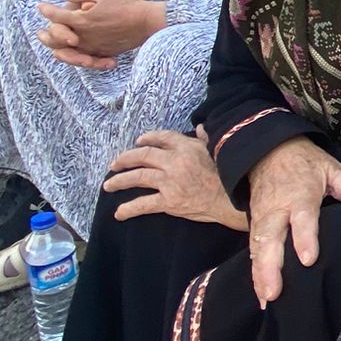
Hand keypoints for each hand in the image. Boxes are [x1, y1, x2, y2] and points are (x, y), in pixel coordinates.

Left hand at [35, 0, 165, 66]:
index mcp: (83, 20)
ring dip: (57, 48)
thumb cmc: (125, 4)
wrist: (146, 21)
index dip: (47, 10)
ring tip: (52, 46)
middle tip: (39, 32)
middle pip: (57, 39)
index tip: (40, 6)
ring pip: (68, 52)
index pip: (57, 16)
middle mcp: (85, 36)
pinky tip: (72, 53)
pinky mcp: (103, 52)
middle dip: (46, 35)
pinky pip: (85, 58)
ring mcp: (94, 46)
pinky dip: (75, 56)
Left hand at [104, 128, 241, 223]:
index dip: (147, 138)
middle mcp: (175, 161)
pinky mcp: (169, 201)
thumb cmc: (228, 175)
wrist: (232, 200)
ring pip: (138, 178)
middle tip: (114, 165)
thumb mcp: (217, 150)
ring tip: (108, 185)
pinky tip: (119, 213)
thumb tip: (200, 127)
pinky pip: (144, 204)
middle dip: (125, 159)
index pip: (162, 138)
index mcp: (186, 147)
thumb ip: (205, 138)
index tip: (138, 141)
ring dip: (120, 181)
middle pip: (143, 156)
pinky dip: (129, 208)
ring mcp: (170, 181)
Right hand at [244, 137, 340, 305]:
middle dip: (271, 267)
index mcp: (300, 194)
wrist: (267, 150)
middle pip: (271, 239)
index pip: (302, 218)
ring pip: (258, 248)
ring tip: (266, 300)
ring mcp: (263, 217)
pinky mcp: (254, 224)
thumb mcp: (329, 167)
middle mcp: (278, 209)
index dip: (304, 239)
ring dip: (260, 274)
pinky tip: (261, 294)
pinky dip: (255, 272)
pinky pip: (253, 250)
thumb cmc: (304, 162)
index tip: (308, 259)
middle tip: (274, 292)